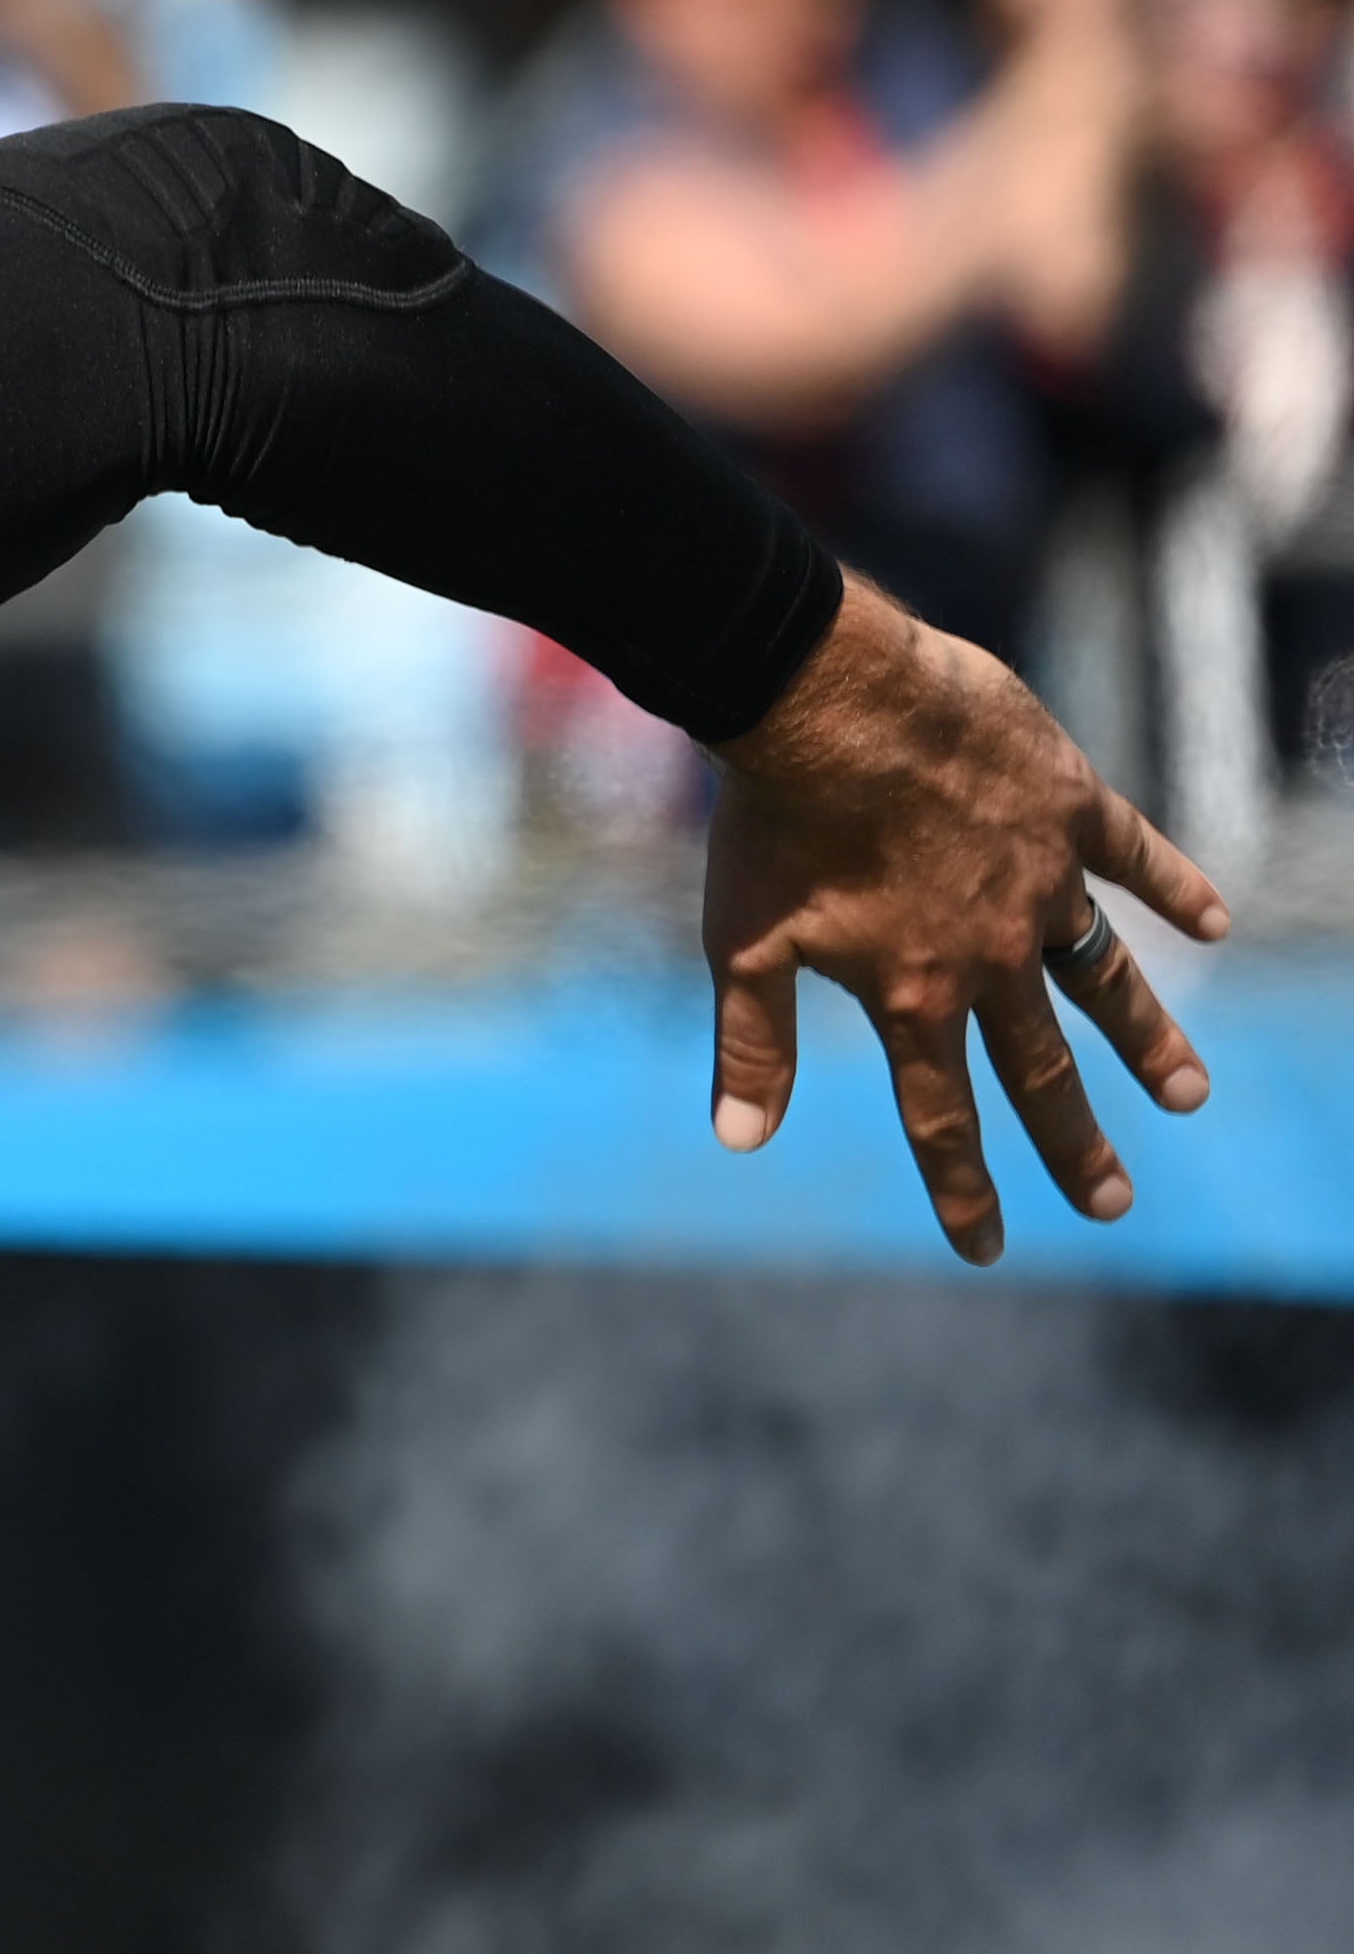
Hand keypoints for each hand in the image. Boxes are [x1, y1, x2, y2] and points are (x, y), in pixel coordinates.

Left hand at [703, 578, 1228, 1261]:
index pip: (940, 1118)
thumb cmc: (772, 823)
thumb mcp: (741, 943)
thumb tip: (738, 1141)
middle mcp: (990, 954)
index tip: (985, 1251)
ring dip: (1147, 1038)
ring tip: (1188, 1095)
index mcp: (911, 994)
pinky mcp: (1070, 808)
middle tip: (1115, 1204)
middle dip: (1076, 1143)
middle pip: (1039, 1068)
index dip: (964, 1190)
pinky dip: (1177, 887)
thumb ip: (751, 1045)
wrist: (826, 702)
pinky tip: (1215, 921)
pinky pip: (1138, 857)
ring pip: (1107, 978)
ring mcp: (1039, 883)